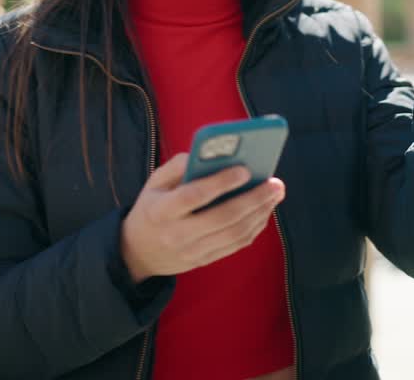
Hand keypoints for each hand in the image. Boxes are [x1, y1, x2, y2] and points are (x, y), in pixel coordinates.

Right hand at [119, 153, 284, 283]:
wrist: (138, 252)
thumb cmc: (152, 206)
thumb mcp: (154, 183)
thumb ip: (178, 166)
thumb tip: (210, 153)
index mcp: (160, 210)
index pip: (194, 196)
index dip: (221, 183)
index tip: (245, 170)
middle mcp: (176, 234)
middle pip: (222, 217)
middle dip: (253, 199)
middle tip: (275, 183)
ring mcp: (191, 251)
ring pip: (234, 234)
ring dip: (260, 213)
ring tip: (275, 193)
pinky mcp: (204, 260)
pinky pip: (235, 245)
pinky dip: (254, 227)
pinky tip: (264, 210)